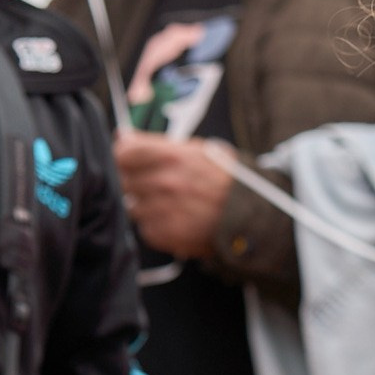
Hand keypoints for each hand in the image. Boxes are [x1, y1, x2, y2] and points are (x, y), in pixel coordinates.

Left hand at [114, 130, 235, 260]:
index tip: (129, 162)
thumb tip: (123, 140)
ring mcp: (163, 210)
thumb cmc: (225, 182)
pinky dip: (156, 226)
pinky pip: (145, 228)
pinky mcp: (165, 234)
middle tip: (153, 186)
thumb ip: (156, 145)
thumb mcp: (198, 151)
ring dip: (145, 206)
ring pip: (132, 206)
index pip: (123, 153)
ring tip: (168, 205)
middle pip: (125, 181)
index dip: (123, 158)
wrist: (251, 217)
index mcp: (171, 156)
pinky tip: (174, 220)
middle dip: (135, 183)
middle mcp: (165, 182)